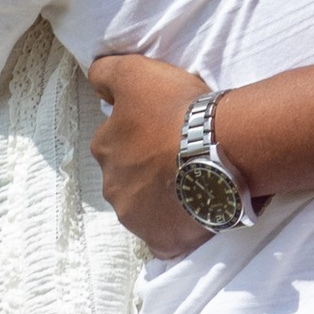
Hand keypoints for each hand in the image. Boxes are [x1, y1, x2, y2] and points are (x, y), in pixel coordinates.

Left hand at [90, 52, 206, 257]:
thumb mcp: (135, 72)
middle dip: (147, 171)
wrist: (221, 147)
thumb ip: (106, 73)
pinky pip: (164, 239)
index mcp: (104, 149)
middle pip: (128, 178)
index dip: (141, 134)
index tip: (165, 129)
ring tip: (193, 184)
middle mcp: (113, 187)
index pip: (115, 142)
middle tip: (181, 157)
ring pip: (144, 209)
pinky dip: (175, 230)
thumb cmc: (176, 109)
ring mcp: (136, 218)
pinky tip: (193, 215)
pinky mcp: (163, 241)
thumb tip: (93, 80)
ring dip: (161, 200)